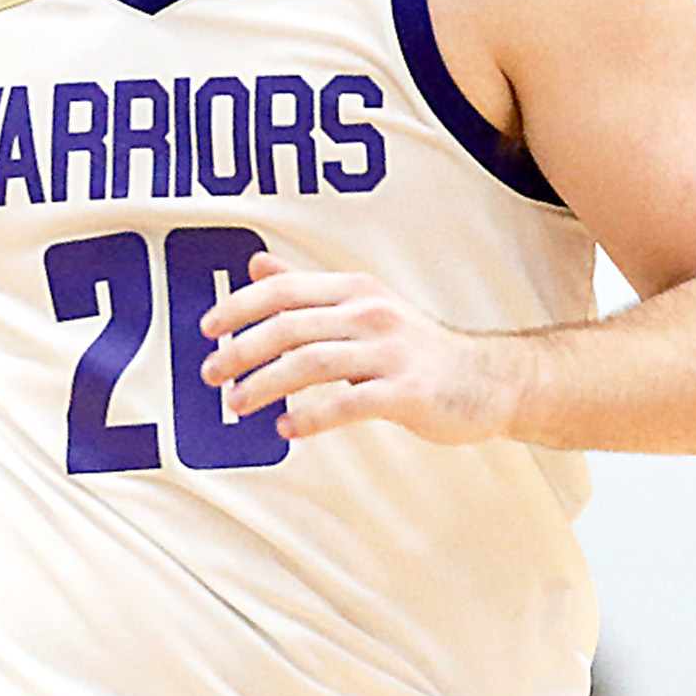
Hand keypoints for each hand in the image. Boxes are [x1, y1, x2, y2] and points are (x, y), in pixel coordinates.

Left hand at [198, 252, 518, 443]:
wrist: (489, 380)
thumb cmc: (416, 347)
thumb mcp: (363, 306)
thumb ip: (308, 289)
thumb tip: (255, 266)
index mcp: (356, 290)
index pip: (285, 290)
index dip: (239, 306)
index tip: (206, 329)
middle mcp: (370, 314)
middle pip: (289, 326)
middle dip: (241, 350)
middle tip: (210, 374)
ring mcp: (389, 353)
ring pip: (310, 364)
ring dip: (264, 385)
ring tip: (237, 405)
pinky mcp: (405, 392)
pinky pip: (346, 403)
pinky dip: (309, 417)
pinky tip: (286, 429)